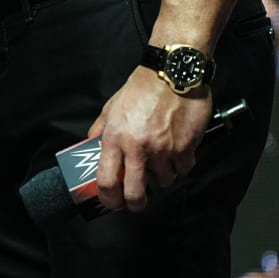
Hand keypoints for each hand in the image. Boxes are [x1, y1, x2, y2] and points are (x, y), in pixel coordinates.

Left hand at [88, 68, 211, 211]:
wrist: (172, 73)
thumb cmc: (140, 88)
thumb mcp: (111, 107)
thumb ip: (100, 130)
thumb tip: (91, 147)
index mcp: (115, 138)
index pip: (106, 181)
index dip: (109, 199)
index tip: (113, 203)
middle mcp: (138, 148)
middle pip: (135, 194)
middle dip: (135, 204)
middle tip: (137, 202)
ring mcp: (164, 150)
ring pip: (164, 183)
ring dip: (162, 178)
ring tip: (160, 163)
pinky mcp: (186, 148)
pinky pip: (183, 170)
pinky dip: (181, 166)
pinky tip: (177, 153)